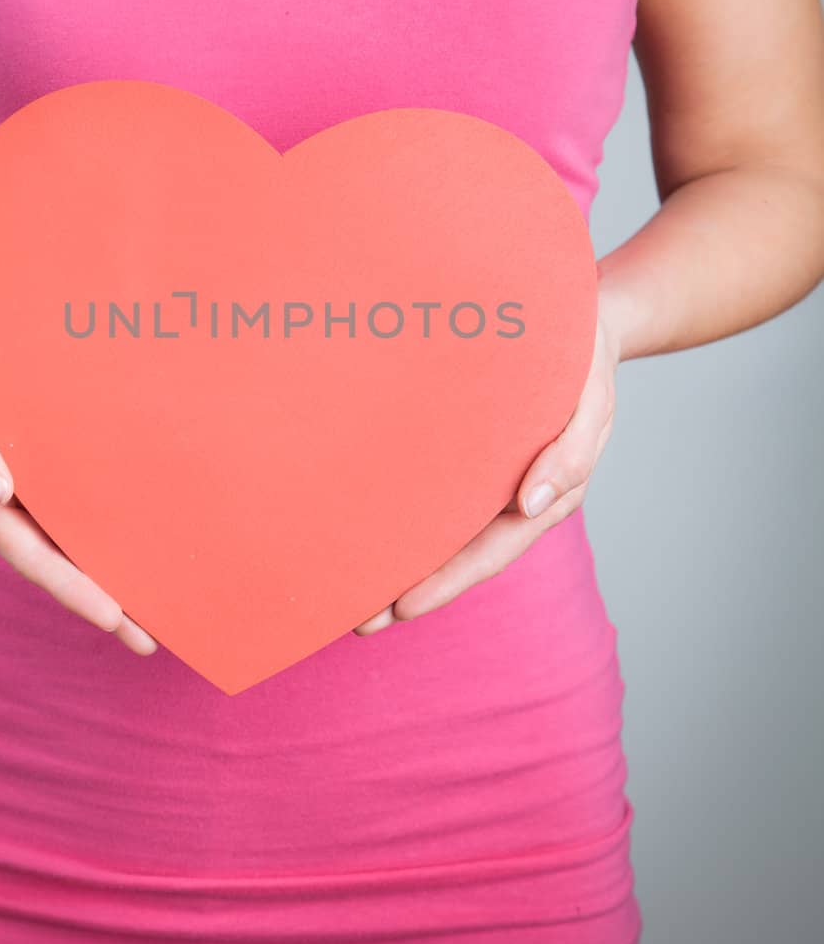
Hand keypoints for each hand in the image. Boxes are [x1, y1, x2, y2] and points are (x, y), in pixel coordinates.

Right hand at [0, 270, 158, 654]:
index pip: (29, 553)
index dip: (72, 588)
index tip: (114, 619)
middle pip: (53, 562)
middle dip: (99, 602)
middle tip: (149, 641)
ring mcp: (13, 480)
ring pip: (64, 539)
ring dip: (106, 572)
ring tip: (157, 605)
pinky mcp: (32, 457)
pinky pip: (69, 503)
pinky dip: (100, 528)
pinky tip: (138, 538)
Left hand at [353, 288, 621, 634]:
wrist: (582, 322)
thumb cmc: (584, 358)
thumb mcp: (592, 402)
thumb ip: (570, 455)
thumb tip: (528, 506)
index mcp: (547, 496)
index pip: (488, 553)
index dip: (445, 584)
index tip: (400, 607)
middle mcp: (515, 499)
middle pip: (458, 557)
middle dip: (410, 591)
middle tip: (357, 621)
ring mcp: (493, 480)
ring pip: (443, 533)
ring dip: (401, 562)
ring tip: (349, 589)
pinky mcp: (473, 456)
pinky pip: (437, 496)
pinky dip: (406, 518)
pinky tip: (368, 528)